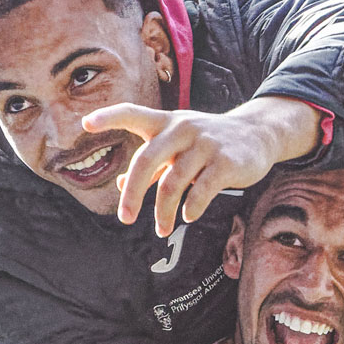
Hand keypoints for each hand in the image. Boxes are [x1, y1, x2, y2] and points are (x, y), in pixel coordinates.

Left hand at [83, 97, 320, 236]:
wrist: (258, 134)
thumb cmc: (209, 142)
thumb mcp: (178, 146)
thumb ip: (151, 163)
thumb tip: (118, 183)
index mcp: (165, 122)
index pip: (132, 114)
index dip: (109, 117)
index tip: (85, 123)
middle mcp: (181, 129)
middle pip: (146, 160)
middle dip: (132, 193)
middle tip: (124, 219)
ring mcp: (204, 144)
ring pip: (172, 184)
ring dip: (163, 212)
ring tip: (162, 229)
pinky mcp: (225, 162)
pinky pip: (200, 192)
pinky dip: (190, 209)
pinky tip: (187, 217)